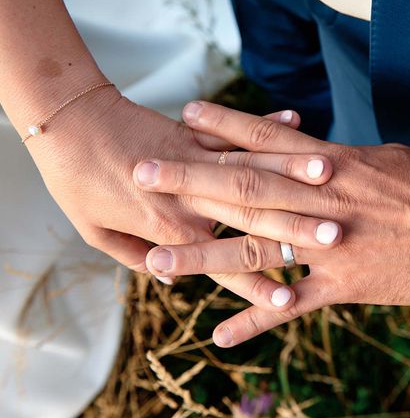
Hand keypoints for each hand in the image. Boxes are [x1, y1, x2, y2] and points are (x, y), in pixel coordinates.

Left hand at [25, 86, 310, 310]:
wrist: (65, 120)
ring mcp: (203, 161)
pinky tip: (295, 119)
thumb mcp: (96, 229)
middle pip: (253, 217)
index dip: (257, 285)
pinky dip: (266, 126)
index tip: (287, 297)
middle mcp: (197, 197)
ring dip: (294, 177)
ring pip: (257, 172)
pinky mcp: (200, 133)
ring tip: (328, 180)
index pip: (225, 263)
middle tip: (336, 237)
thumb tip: (162, 272)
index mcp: (172, 227)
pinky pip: (238, 129)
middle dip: (297, 228)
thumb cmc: (75, 180)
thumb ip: (134, 253)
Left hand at [137, 101, 409, 346]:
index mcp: (331, 165)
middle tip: (143, 173)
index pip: (268, 139)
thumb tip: (313, 152)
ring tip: (157, 264)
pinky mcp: (342, 283)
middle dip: (191, 179)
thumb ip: (341, 159)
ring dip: (204, 256)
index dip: (225, 124)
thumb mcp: (384, 159)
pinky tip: (220, 335)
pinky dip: (256, 320)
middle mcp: (318, 201)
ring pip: (254, 249)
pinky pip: (291, 305)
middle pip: (244, 187)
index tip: (186, 114)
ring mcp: (326, 244)